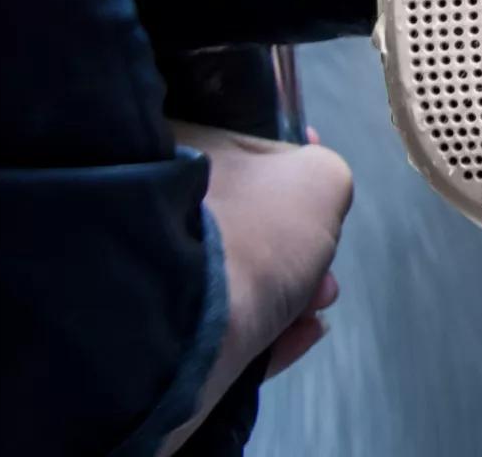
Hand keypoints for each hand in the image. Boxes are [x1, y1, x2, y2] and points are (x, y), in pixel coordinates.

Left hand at [159, 124, 353, 454]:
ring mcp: (155, 268)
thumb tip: (310, 196)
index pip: (247, 147)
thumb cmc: (255, 233)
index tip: (321, 186)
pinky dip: (270, 328)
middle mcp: (157, 204)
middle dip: (305, 246)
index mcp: (182, 151)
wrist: (186, 325)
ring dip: (296, 292)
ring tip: (314, 307)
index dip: (296, 163)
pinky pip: (228, 320)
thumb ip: (326, 173)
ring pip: (244, 273)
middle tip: (325, 263)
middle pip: (254, 220)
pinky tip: (298, 334)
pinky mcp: (160, 327)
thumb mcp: (319, 180)